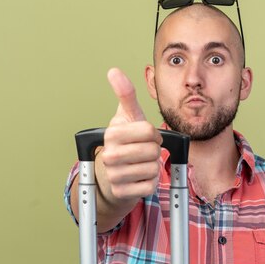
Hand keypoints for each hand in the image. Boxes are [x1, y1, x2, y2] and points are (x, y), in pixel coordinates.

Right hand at [98, 68, 161, 202]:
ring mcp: (115, 175)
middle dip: (154, 151)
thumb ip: (125, 94)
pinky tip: (139, 178)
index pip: (150, 131)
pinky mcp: (122, 192)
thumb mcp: (126, 117)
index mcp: (112, 134)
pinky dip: (150, 183)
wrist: (110, 174)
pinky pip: (150, 186)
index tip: (147, 137)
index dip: (154, 134)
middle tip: (144, 152)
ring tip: (140, 164)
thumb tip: (114, 71)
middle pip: (153, 150)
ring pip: (153, 169)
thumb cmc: (123, 142)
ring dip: (152, 167)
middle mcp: (110, 155)